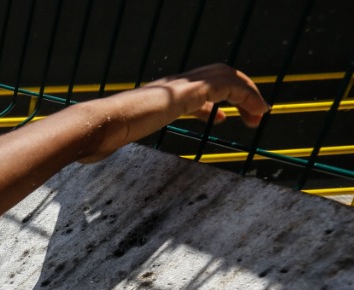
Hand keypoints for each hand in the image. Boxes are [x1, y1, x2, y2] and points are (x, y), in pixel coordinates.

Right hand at [79, 64, 269, 162]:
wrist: (95, 126)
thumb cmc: (98, 135)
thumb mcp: (114, 138)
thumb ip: (114, 139)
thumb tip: (94, 151)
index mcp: (158, 96)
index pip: (194, 89)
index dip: (213, 102)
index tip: (222, 119)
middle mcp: (171, 86)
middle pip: (216, 74)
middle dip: (239, 91)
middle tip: (252, 115)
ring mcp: (179, 86)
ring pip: (226, 74)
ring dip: (248, 93)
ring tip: (259, 115)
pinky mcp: (188, 92)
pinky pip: (228, 84)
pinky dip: (248, 95)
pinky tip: (255, 113)